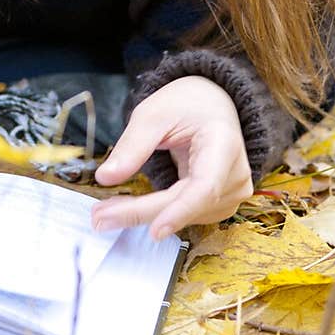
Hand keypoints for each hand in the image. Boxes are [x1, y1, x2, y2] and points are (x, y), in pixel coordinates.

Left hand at [91, 76, 252, 239]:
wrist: (211, 104)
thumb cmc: (186, 104)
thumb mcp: (154, 113)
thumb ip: (132, 146)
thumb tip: (105, 178)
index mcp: (224, 144)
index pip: (205, 186)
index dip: (180, 211)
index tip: (154, 231)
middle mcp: (235, 174)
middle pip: (188, 205)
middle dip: (142, 213)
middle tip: (99, 217)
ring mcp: (231, 192)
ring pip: (185, 215)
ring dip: (145, 215)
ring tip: (106, 211)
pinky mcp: (220, 203)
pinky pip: (186, 215)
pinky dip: (157, 214)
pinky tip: (130, 208)